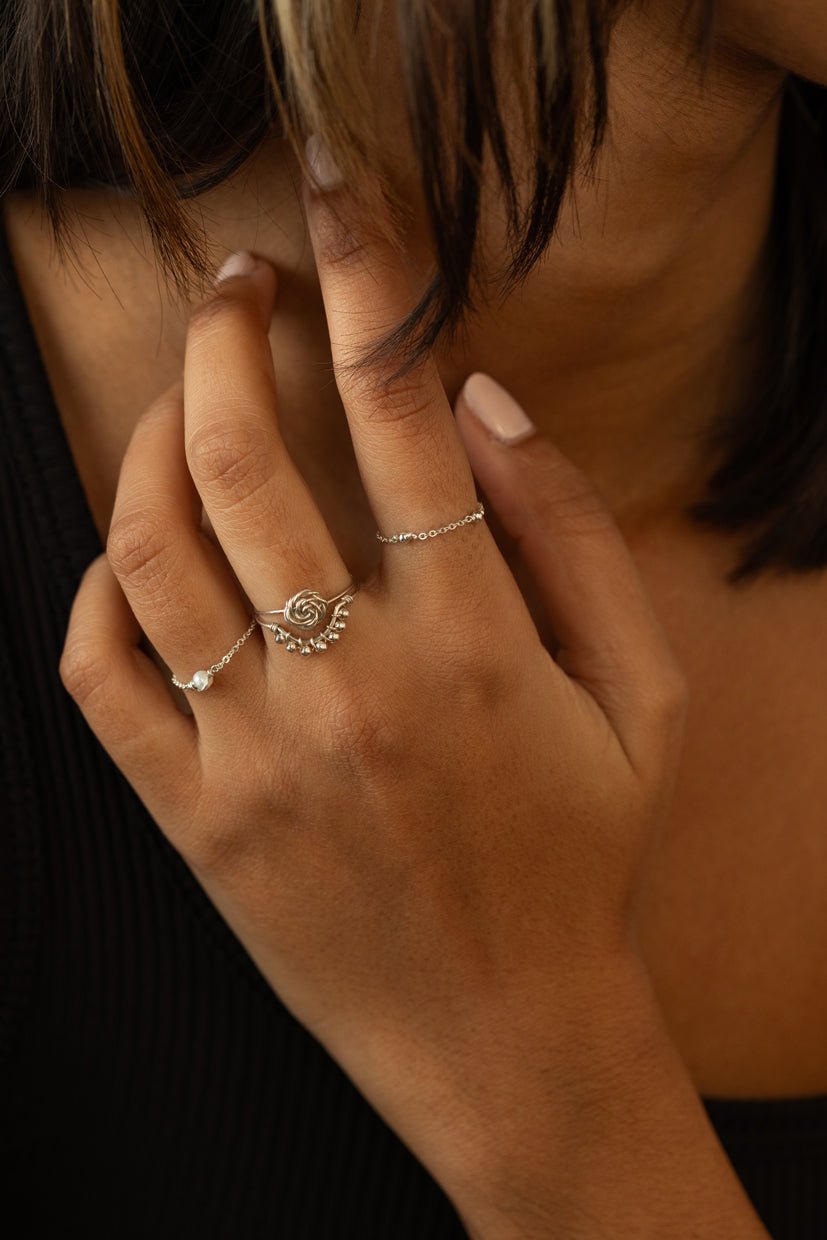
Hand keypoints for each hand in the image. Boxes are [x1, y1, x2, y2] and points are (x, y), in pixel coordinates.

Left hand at [59, 146, 687, 1200]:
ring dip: (151, 443)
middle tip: (234, 285)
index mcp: (473, 647)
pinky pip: (105, 675)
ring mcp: (257, 757)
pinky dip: (99, 589)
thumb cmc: (583, 859)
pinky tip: (132, 555)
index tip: (341, 206)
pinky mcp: (195, 820)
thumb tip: (484, 406)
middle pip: (246, 457)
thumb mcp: (643, 700)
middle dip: (227, 334)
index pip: (399, 418)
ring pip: (153, 552)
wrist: (502, 1032)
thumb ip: (576, 539)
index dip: (369, 284)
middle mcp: (352, 688)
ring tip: (181, 398)